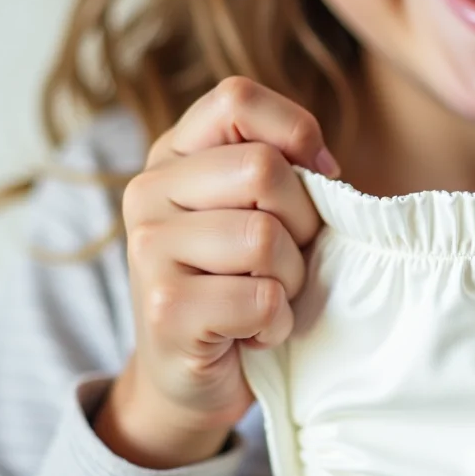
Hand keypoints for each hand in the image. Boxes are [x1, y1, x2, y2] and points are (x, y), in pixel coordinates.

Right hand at [95, 77, 337, 468]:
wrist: (191, 376)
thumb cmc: (241, 285)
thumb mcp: (261, 213)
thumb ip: (284, 173)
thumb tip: (326, 168)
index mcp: (174, 154)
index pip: (237, 98)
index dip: (296, 132)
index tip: (319, 178)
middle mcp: (148, 191)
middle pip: (263, 169)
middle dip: (303, 222)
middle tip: (288, 260)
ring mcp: (148, 249)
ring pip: (264, 236)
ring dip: (291, 279)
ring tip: (268, 298)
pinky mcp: (164, 309)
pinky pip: (261, 297)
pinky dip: (277, 322)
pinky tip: (254, 332)